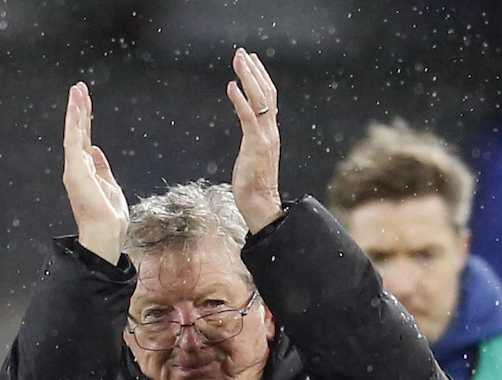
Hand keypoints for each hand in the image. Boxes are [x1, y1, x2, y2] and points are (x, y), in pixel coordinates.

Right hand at [62, 81, 128, 264]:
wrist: (105, 232)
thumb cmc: (109, 217)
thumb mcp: (111, 187)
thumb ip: (102, 168)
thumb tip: (96, 150)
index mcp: (86, 171)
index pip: (85, 139)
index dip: (86, 120)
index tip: (86, 102)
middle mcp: (78, 167)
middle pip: (79, 131)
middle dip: (79, 108)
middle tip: (79, 87)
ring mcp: (75, 167)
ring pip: (74, 131)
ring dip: (76, 109)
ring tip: (77, 89)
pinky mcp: (75, 168)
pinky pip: (73, 139)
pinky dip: (74, 121)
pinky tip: (75, 105)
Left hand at [226, 48, 283, 233]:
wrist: (260, 204)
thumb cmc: (254, 186)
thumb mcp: (253, 157)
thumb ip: (254, 141)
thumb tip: (249, 132)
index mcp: (270, 133)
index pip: (268, 99)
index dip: (260, 78)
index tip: (251, 61)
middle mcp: (270, 131)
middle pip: (266, 93)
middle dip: (253, 70)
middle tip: (242, 53)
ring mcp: (265, 137)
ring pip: (260, 99)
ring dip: (249, 77)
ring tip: (238, 60)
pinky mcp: (255, 145)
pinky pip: (248, 117)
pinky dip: (240, 100)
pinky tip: (231, 86)